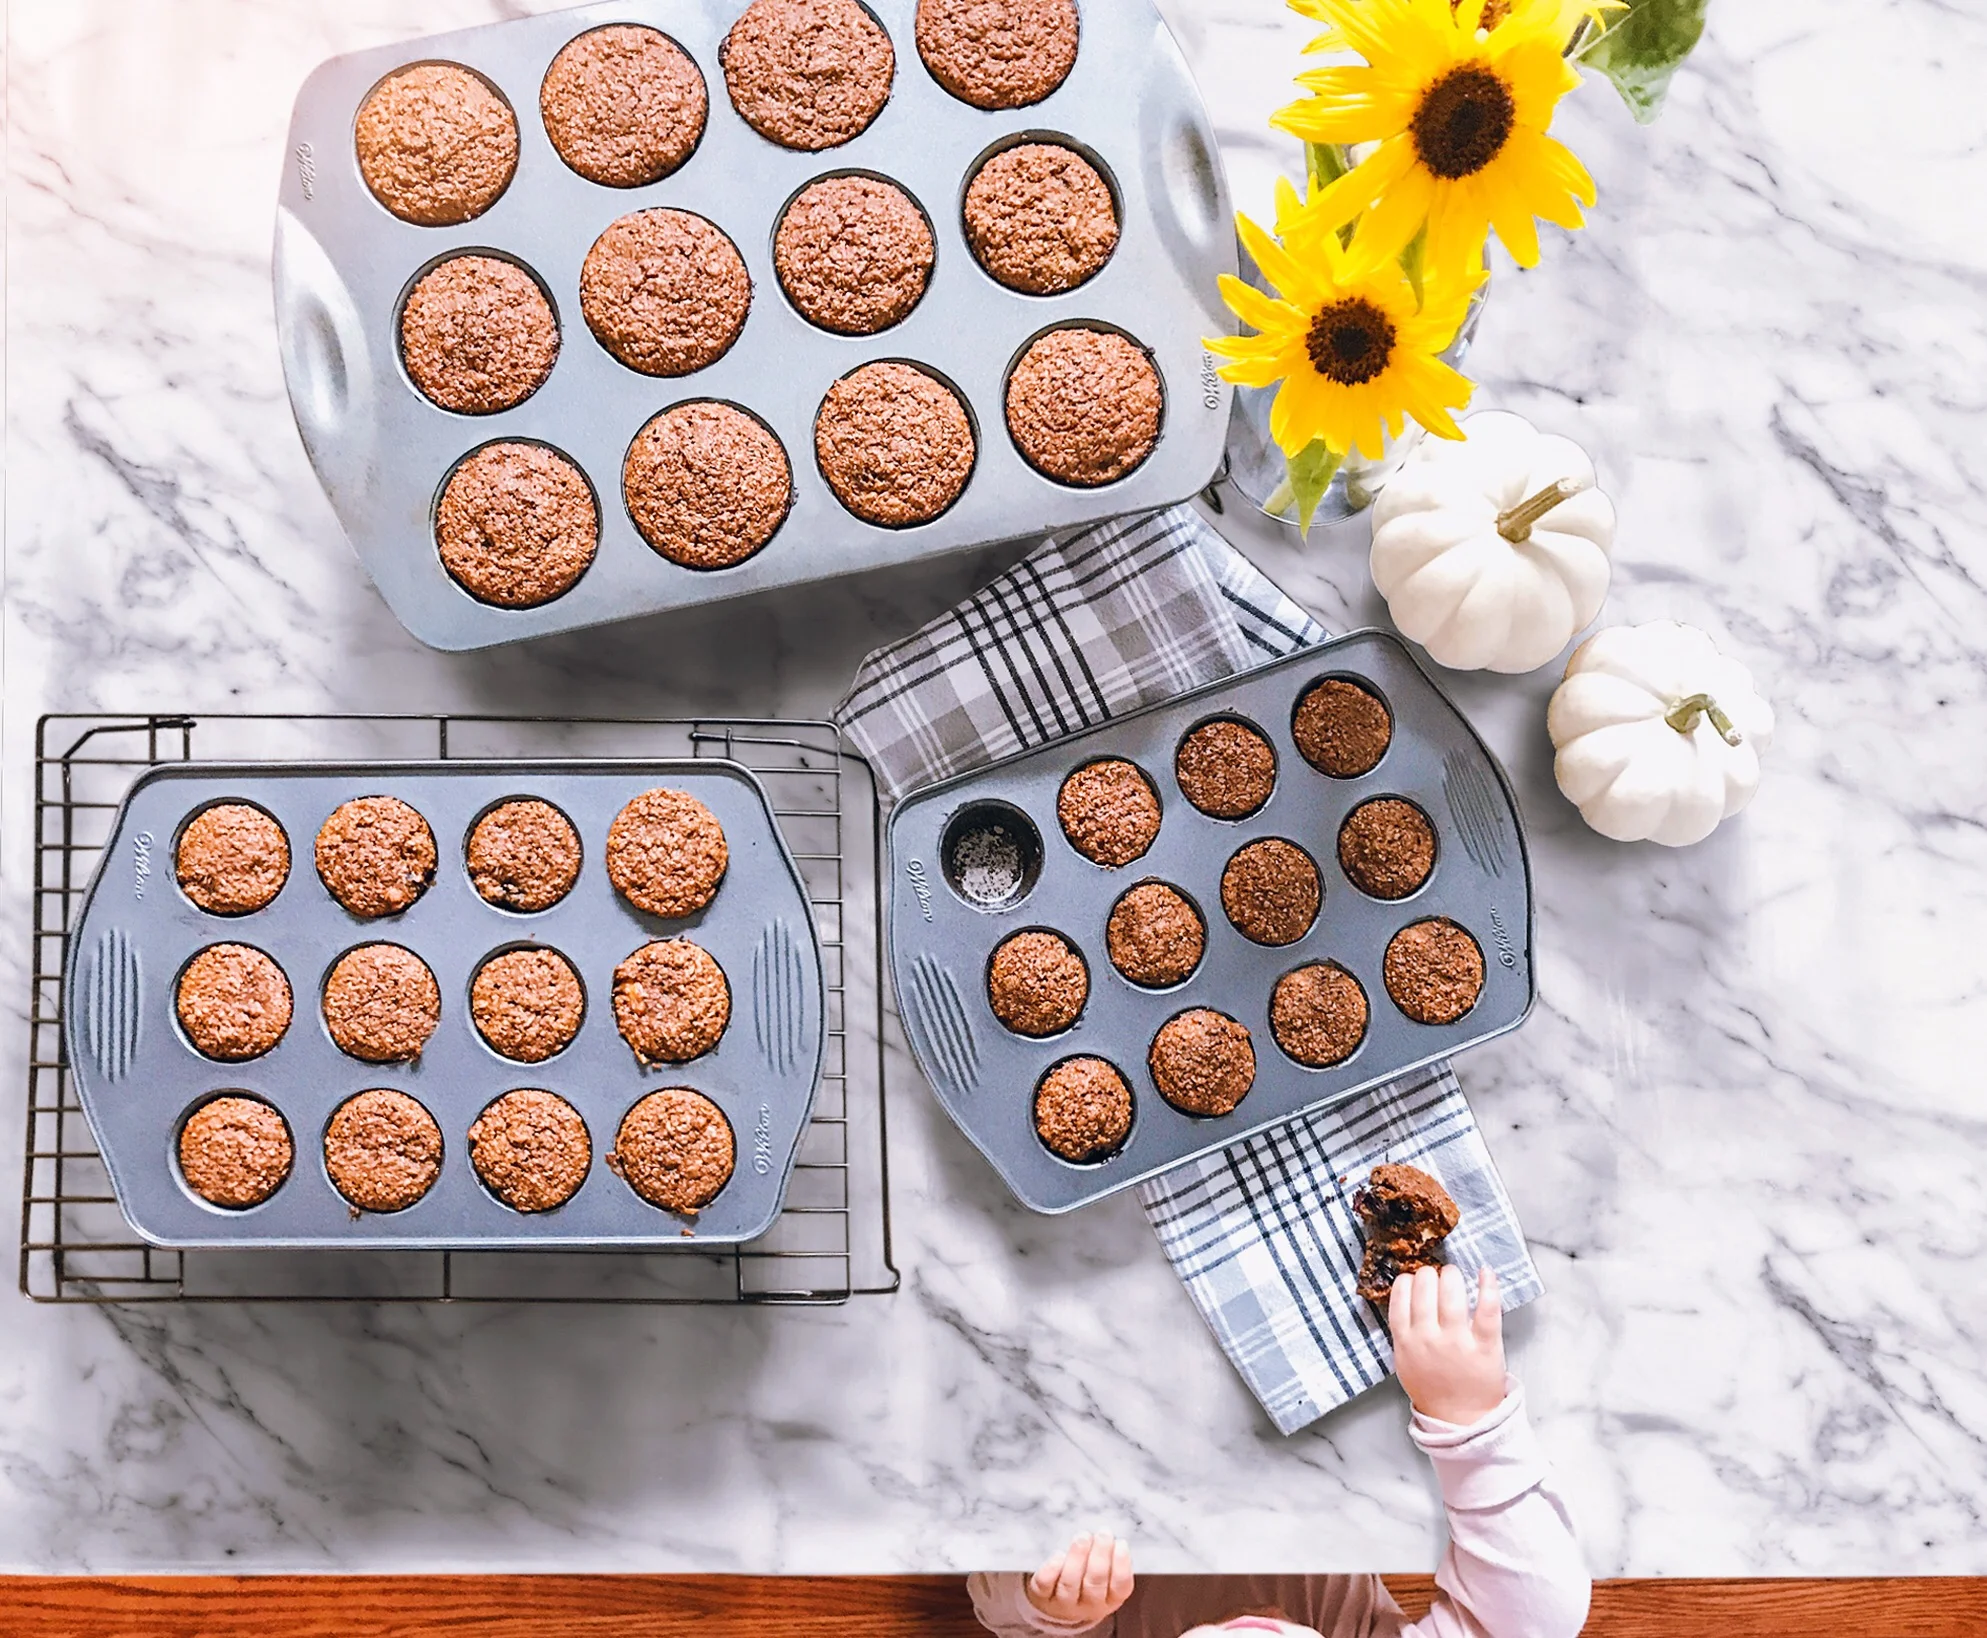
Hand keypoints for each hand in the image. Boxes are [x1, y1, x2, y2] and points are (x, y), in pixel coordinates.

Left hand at [1025, 1531, 1133, 1627]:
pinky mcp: (1042, 1596)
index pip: (1120, 1587)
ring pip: (1070, 1583)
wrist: (1055, 1605)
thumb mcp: (1105, 1579)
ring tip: (1083, 1536)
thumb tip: (1112, 1536)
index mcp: (1108, 1601)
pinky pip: (1046, 1584)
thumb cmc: (1085, 1583)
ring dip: (1077, 1557)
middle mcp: (1087, 1606)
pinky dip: (1052, 1568)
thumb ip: (1109, 1561)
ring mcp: (1063, 1603)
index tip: (1121, 1543)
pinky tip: (1059, 1554)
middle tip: (1103, 1533)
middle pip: (1094, 1584)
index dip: (1122, 1565)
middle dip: (1100, 1556)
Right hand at [1390, 1264, 1505, 1426]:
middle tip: (1437, 1279)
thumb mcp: (1404, 1361)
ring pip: (1451, 1291)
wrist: (1461, 1421)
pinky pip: (1487, 1308)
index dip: (1409, 1280)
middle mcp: (1428, 1337)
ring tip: (1454, 1276)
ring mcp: (1456, 1341)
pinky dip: (1487, 1286)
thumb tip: (1407, 1294)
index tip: (1416, 1281)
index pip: (1401, 1295)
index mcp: (1406, 1341)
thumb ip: (1403, 1331)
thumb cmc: (1432, 1389)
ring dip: (1451, 1275)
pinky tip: (1485, 1272)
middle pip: (1424, 1286)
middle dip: (1430, 1275)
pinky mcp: (1484, 1345)